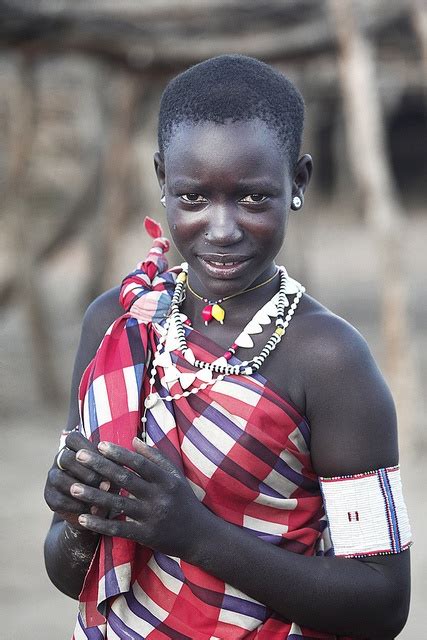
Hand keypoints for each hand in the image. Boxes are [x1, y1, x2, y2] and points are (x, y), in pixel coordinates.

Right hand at [44, 431, 109, 528]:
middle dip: (87, 471)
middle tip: (105, 483)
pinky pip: (58, 499)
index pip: (73, 439)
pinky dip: (75, 505)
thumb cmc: (108, 483)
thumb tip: (119, 464)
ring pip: (58, 478)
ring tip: (98, 497)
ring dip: (80, 488)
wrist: (95, 510)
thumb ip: (113, 466)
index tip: (104, 458)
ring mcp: (53, 477)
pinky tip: (90, 509)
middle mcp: (60, 460)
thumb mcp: (113, 472)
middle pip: (66, 458)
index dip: (88, 447)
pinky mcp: (50, 496)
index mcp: (75, 448)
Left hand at [69, 437, 211, 558]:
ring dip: (93, 496)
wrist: (200, 536)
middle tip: (79, 457)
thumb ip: (156, 457)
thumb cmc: (184, 500)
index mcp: (166, 479)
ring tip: (72, 488)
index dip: (119, 453)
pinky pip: (119, 529)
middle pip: (125, 479)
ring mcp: (152, 517)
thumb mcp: (175, 476)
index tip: (99, 444)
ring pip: (118, 503)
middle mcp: (159, 496)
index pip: (139, 463)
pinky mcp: (147, 536)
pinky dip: (100, 524)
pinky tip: (83, 518)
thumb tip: (133, 440)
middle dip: (100, 467)